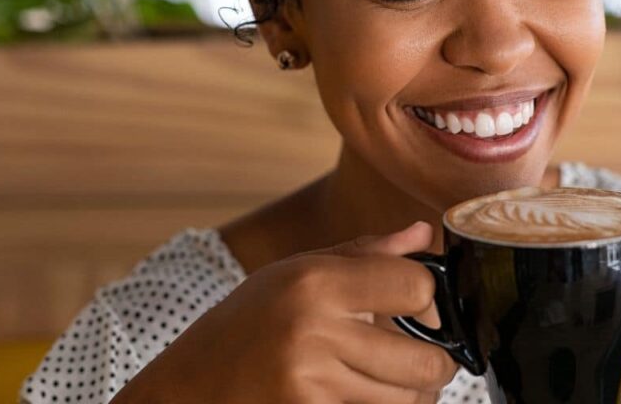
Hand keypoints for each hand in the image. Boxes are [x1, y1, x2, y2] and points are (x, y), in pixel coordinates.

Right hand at [111, 222, 454, 403]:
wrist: (184, 389)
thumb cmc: (243, 326)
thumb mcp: (294, 273)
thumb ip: (364, 255)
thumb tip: (422, 234)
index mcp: (314, 283)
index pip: (416, 287)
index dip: (430, 300)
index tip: (422, 309)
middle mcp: (313, 332)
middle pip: (425, 359)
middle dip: (435, 362)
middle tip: (426, 358)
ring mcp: (309, 385)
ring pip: (408, 401)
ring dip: (413, 396)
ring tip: (397, 382)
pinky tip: (364, 396)